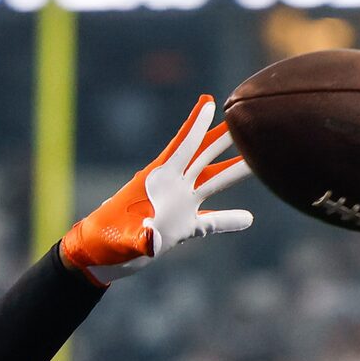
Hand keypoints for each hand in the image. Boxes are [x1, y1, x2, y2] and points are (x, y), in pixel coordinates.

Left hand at [61, 94, 252, 285]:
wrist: (98, 258)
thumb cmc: (103, 242)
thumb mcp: (120, 239)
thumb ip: (137, 238)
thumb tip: (151, 239)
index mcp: (156, 181)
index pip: (182, 146)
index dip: (196, 125)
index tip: (210, 102)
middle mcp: (170, 189)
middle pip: (203, 157)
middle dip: (224, 139)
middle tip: (248, 117)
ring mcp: (177, 207)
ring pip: (212, 183)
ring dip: (235, 172)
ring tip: (261, 159)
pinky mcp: (180, 228)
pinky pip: (211, 222)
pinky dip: (229, 220)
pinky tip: (249, 218)